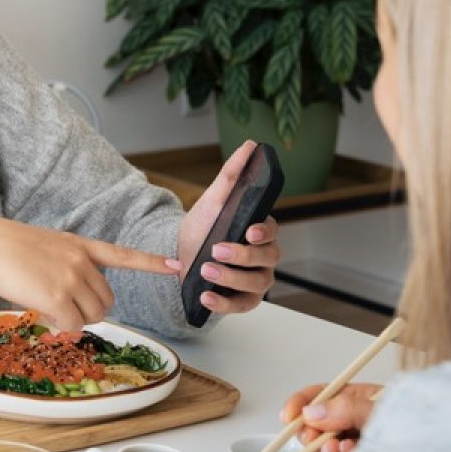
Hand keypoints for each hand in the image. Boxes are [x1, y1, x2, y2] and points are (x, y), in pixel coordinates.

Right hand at [0, 214, 178, 329]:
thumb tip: (74, 301)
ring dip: (74, 320)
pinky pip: (70, 325)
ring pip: (92, 316)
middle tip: (62, 309)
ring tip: (47, 308)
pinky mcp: (57, 297)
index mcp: (79, 245)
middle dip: (89, 311)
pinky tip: (40, 314)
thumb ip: (67, 267)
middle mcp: (81, 261)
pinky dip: (58, 326)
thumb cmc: (4, 249)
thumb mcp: (45, 247)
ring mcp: (71, 278)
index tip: (175, 265)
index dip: (150, 263)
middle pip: (106, 301)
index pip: (122, 255)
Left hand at [175, 141, 281, 315]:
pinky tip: (206, 298)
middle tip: (216, 250)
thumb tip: (250, 146)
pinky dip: (223, 304)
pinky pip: (241, 305)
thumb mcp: (213, 200)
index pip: (271, 231)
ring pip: (256, 283)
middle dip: (242, 256)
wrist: (179, 254)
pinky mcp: (242, 300)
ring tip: (205, 271)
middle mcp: (263, 256)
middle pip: (266, 259)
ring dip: (231, 278)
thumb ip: (232, 174)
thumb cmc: (203, 226)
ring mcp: (256, 280)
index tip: (248, 230)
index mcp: (260, 231)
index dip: (263, 232)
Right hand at [278, 382, 382, 451]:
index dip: (300, 403)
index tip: (288, 416)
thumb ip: (347, 408)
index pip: (319, 395)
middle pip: (313, 426)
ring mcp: (352, 445)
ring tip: (339, 450)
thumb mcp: (381, 409)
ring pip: (320, 450)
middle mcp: (350, 421)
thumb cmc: (416, 425)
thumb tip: (310, 413)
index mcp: (355, 398)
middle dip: (309, 433)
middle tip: (315, 438)